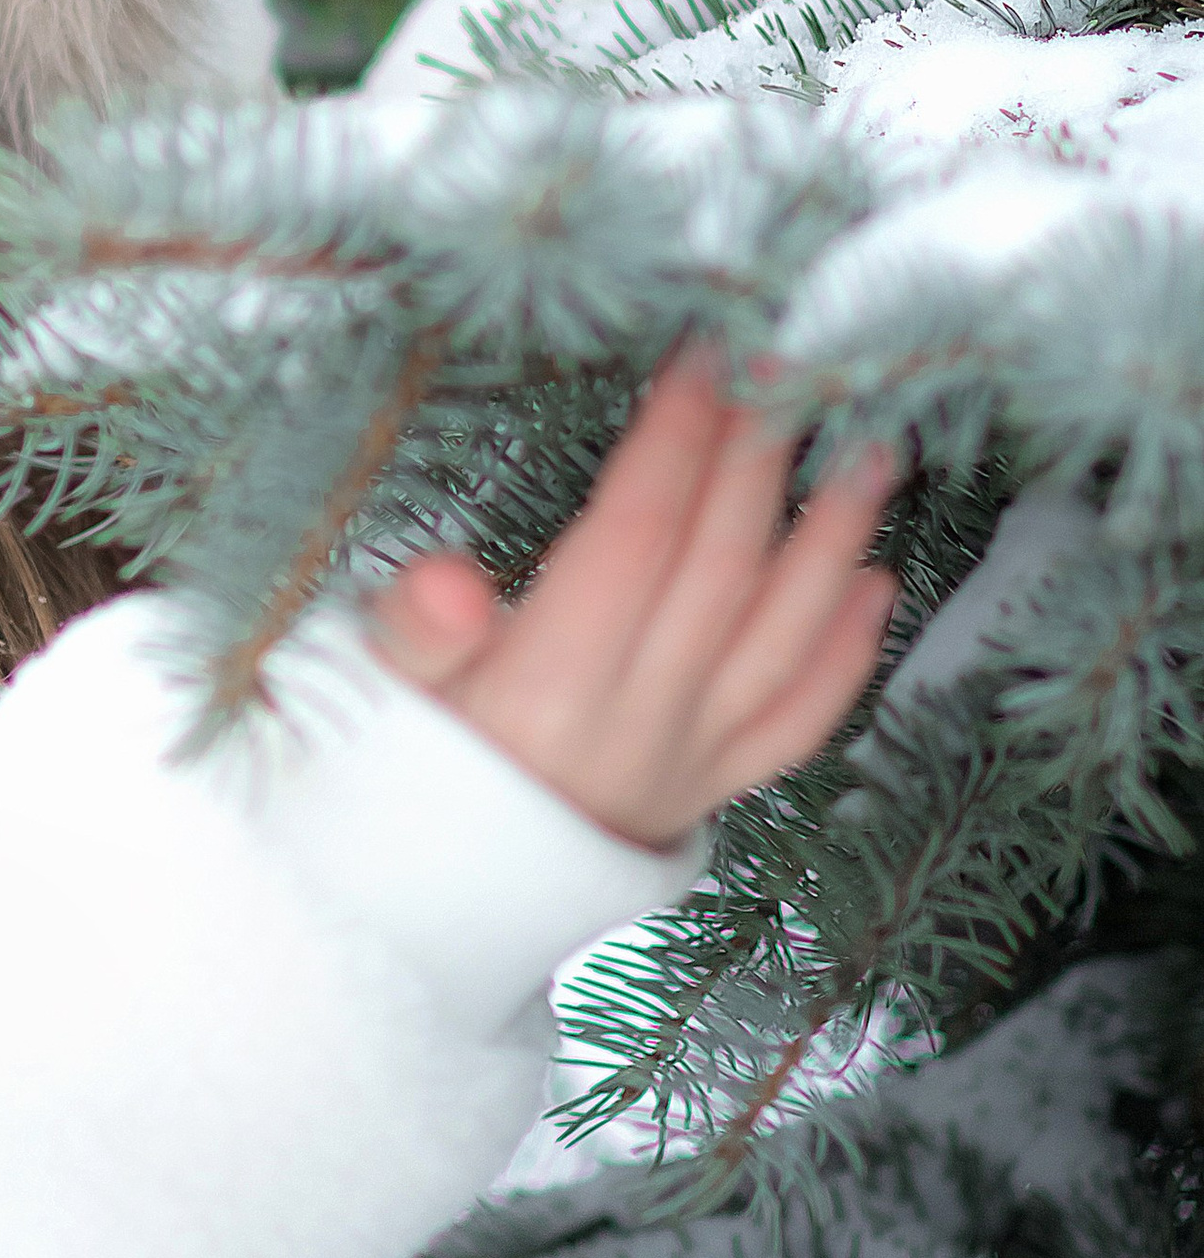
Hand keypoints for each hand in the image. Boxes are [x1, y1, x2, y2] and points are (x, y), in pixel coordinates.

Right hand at [366, 349, 895, 850]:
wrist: (429, 902)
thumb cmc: (402, 764)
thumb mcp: (381, 691)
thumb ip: (416, 634)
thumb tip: (448, 581)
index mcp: (551, 688)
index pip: (636, 536)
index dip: (675, 440)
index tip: (702, 356)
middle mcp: (638, 723)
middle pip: (719, 569)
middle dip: (755, 458)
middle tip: (783, 370)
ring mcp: (688, 760)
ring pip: (782, 638)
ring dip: (832, 539)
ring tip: (868, 453)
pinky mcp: (711, 789)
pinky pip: (798, 721)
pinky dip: (847, 652)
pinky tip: (876, 583)